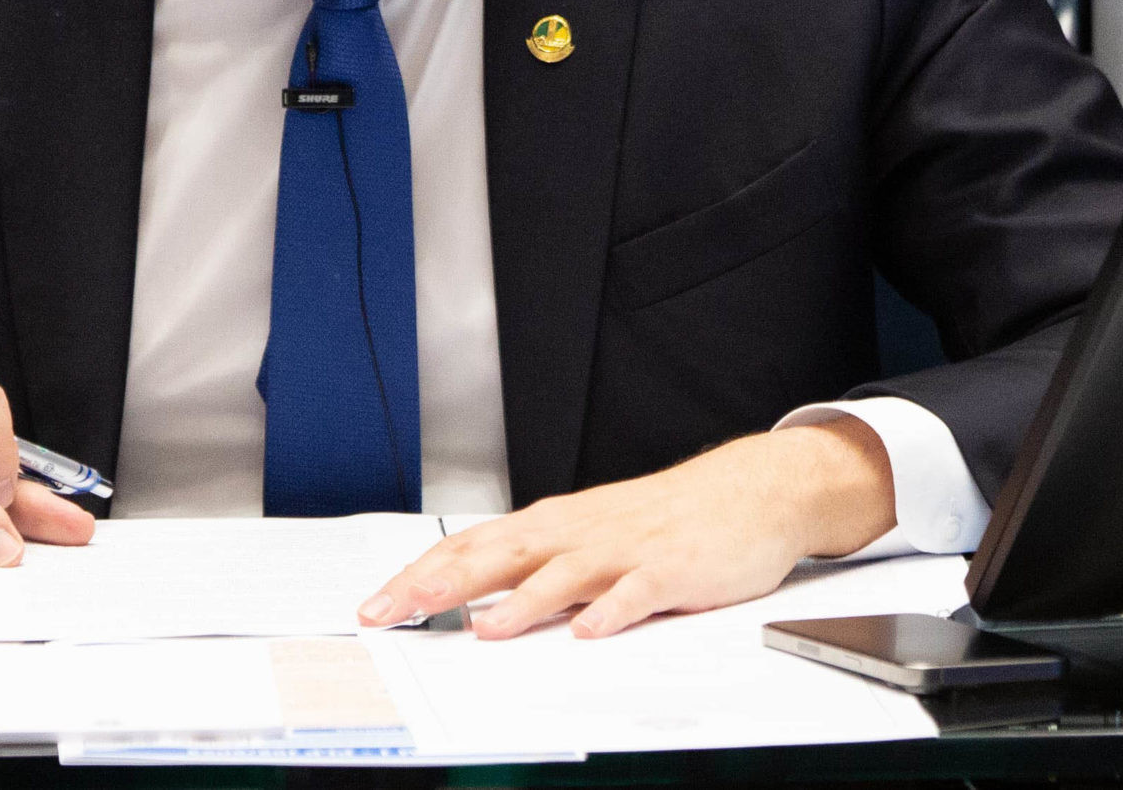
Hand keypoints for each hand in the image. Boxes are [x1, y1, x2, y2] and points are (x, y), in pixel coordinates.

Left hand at [356, 419, 895, 639]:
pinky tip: (587, 632)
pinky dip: (610, 611)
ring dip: (522, 602)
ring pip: (562, 574)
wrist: (745, 491)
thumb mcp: (588, 537)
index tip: (377, 604)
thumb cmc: (661, 520)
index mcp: (553, 527)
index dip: (420, 577)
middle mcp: (578, 534)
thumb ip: (537, 569)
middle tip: (396, 613)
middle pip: (499, 557)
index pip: (471, 549)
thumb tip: (475, 602)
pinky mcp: (670, 570)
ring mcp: (623, 551)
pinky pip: (636, 593)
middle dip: (443, 586)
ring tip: (484, 629)